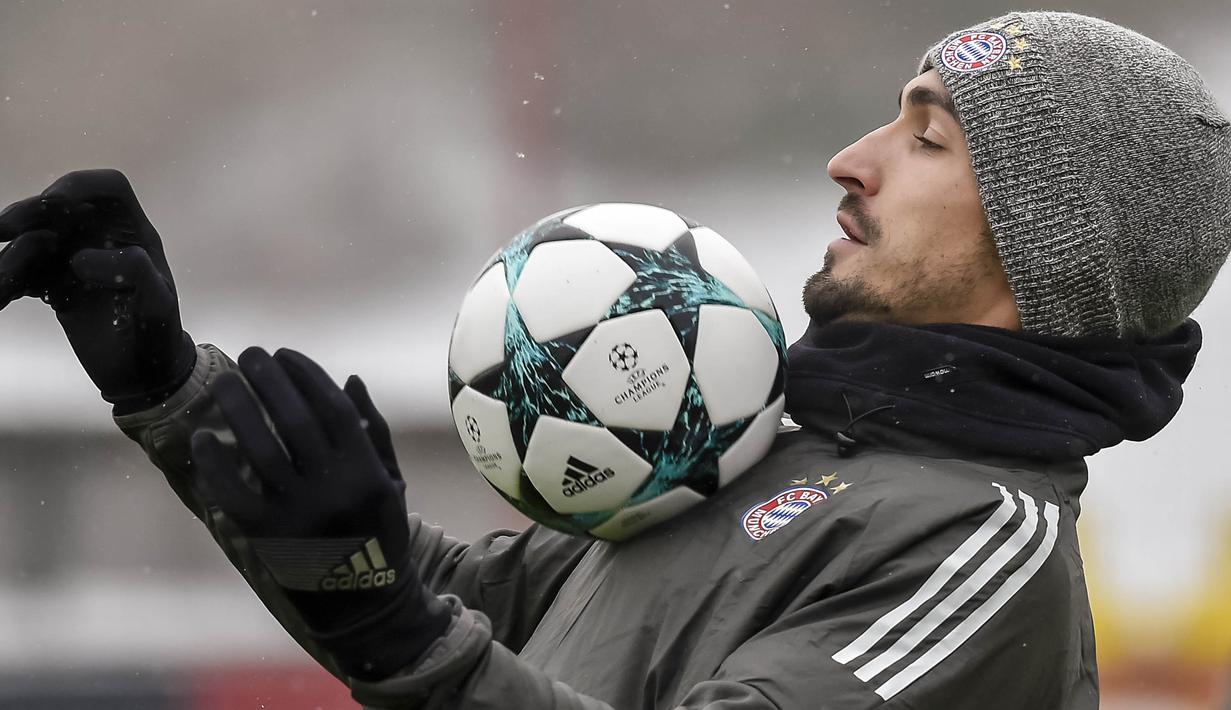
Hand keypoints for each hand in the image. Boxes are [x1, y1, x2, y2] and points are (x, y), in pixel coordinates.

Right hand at [0, 169, 195, 411]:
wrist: (143, 375)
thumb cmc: (157, 335)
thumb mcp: (157, 304)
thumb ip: (132, 272)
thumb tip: (79, 259)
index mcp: (133, 233)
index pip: (109, 188)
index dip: (80, 185)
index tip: (54, 202)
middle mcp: (102, 239)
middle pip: (60, 208)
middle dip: (30, 212)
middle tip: (3, 227)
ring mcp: (75, 260)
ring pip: (33, 241)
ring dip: (12, 256)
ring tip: (3, 284)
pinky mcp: (54, 286)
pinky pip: (23, 273)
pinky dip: (9, 281)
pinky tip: (4, 295)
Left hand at [190, 347, 451, 679]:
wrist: (362, 601)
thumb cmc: (378, 531)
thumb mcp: (390, 481)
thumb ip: (373, 430)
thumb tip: (348, 379)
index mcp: (366, 472)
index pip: (332, 407)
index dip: (306, 374)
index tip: (286, 353)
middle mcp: (333, 490)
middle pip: (294, 419)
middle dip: (270, 378)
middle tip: (250, 354)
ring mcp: (298, 514)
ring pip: (260, 448)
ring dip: (239, 407)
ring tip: (226, 382)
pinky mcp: (266, 536)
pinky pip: (232, 493)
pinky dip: (214, 464)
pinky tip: (203, 437)